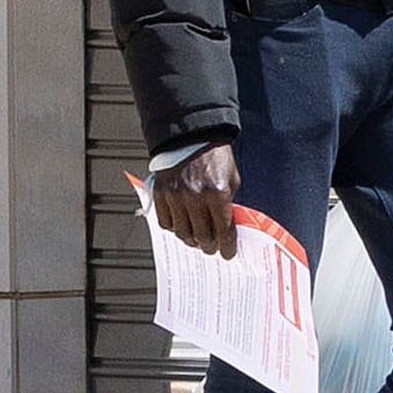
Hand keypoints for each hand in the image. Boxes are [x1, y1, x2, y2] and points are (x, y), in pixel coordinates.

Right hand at [152, 144, 240, 259]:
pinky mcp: (160, 194)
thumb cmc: (216, 157)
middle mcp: (195, 197)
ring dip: (192, 241)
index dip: (227, 246)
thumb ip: (229, 203)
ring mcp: (175, 196)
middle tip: (213, 249)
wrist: (192, 138)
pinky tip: (182, 227)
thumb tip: (226, 226)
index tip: (228, 254)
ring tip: (198, 241)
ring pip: (182, 232)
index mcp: (217, 192)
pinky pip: (165, 222)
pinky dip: (174, 229)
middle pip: (202, 235)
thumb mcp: (232, 179)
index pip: (223, 229)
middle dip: (210, 247)